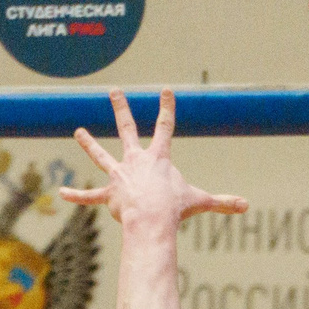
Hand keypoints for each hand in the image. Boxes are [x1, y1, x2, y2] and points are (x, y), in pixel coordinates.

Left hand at [62, 89, 248, 228]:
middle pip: (126, 129)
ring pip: (101, 156)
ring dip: (89, 143)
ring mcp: (119, 175)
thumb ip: (223, 202)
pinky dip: (77, 196)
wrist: (151, 219)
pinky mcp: (109, 194)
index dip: (167, 107)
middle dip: (121, 108)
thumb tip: (247, 206)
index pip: (165, 126)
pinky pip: (90, 196)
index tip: (166, 90)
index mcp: (158, 157)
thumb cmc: (175, 208)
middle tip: (113, 92)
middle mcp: (135, 160)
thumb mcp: (201, 201)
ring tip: (78, 132)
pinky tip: (62, 193)